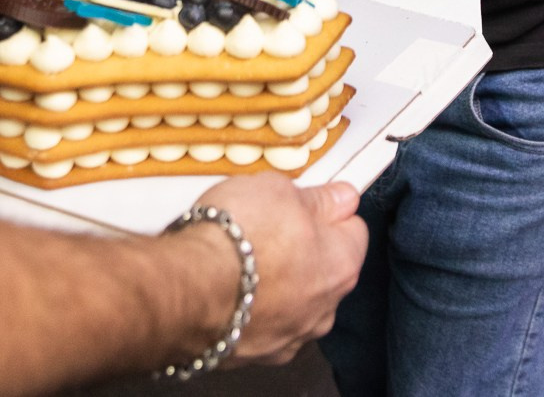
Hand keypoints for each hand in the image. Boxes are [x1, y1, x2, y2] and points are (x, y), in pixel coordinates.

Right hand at [192, 174, 366, 365]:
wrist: (189, 288)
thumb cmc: (236, 238)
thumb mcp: (279, 190)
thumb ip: (317, 198)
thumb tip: (339, 197)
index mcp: (341, 264)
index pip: (354, 229)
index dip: (328, 211)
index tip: (309, 202)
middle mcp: (325, 307)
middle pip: (324, 269)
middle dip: (302, 249)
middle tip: (268, 227)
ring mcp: (292, 335)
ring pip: (295, 301)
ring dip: (277, 283)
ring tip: (241, 260)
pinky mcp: (258, 353)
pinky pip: (264, 324)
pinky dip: (252, 308)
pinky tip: (230, 289)